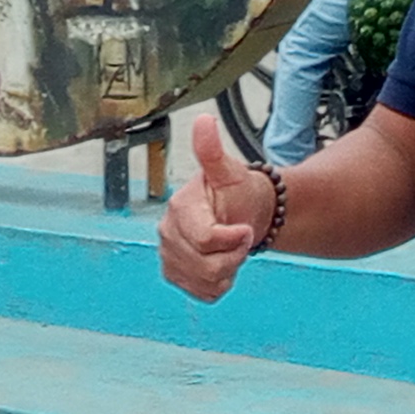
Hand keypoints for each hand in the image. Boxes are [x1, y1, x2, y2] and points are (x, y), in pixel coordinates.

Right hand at [160, 112, 270, 300]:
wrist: (241, 214)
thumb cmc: (237, 192)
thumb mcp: (229, 171)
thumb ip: (212, 151)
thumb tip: (204, 120)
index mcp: (179, 207)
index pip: (204, 238)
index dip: (231, 238)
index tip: (245, 229)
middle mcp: (168, 233)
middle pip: (206, 264)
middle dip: (233, 254)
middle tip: (241, 236)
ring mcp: (170, 256)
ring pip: (206, 281)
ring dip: (228, 269)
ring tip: (231, 250)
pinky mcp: (177, 275)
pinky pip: (203, 293)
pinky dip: (220, 283)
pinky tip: (223, 264)